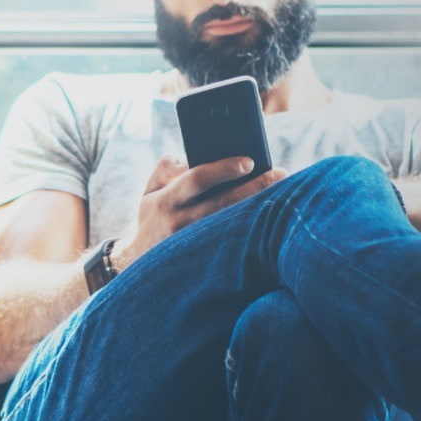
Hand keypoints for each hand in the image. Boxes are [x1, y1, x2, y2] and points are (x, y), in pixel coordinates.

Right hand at [114, 156, 286, 267]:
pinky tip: (271, 217)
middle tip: (280, 173)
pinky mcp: (206, 259)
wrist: (138, 264)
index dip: (224, 169)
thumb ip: (164, 169)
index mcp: (165, 200)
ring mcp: (193, 243)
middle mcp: (180, 223)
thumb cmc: (151, 219)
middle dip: (255, 186)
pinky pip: (235, 240)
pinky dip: (254, 227)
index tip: (249, 161)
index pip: (197, 179)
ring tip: (283, 193)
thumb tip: (188, 156)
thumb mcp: (148, 192)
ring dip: (260, 207)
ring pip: (233, 223)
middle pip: (224, 202)